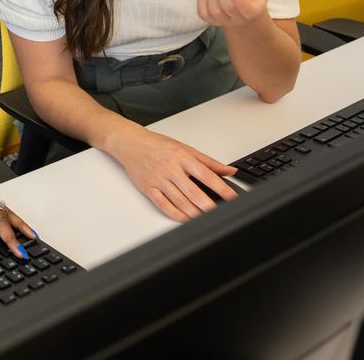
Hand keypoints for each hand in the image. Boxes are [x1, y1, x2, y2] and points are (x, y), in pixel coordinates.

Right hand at [108, 126, 237, 220]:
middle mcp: (170, 168)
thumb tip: (229, 171)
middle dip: (209, 206)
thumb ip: (208, 162)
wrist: (130, 143)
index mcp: (182, 157)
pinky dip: (177, 214)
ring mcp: (158, 180)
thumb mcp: (185, 148)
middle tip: (221, 214)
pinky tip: (187, 218)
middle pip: (193, 192)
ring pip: (179, 201)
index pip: (206, 175)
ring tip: (207, 219)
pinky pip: (164, 205)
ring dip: (195, 213)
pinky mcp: (148, 188)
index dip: (222, 189)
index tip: (233, 198)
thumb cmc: (158, 145)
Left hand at [197, 0, 268, 27]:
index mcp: (254, 11)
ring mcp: (224, 22)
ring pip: (214, 11)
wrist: (243, 1)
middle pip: (227, 8)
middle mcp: (239, 20)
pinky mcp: (212, 20)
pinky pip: (203, 13)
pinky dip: (203, 0)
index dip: (238, 0)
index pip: (247, 10)